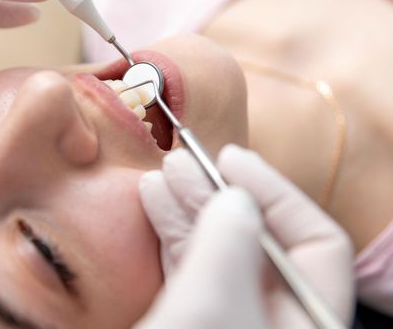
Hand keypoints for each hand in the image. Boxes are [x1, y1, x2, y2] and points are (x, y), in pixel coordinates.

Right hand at [136, 145, 353, 327]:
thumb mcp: (213, 300)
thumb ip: (231, 241)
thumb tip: (235, 198)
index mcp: (307, 320)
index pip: (317, 242)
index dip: (276, 192)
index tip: (231, 158)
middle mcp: (274, 316)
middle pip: (261, 239)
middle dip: (220, 193)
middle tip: (185, 160)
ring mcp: (234, 317)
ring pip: (222, 250)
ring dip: (189, 207)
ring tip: (163, 174)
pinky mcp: (198, 318)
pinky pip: (194, 267)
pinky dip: (174, 234)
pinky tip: (154, 202)